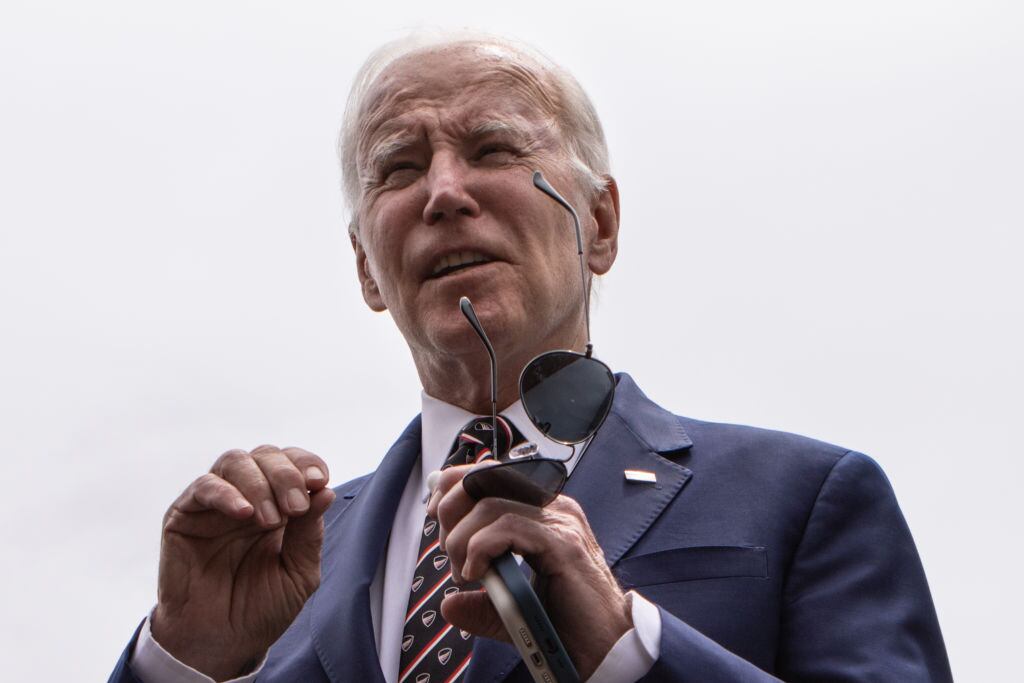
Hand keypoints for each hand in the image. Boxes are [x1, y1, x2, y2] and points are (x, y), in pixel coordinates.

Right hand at [151, 445, 334, 680]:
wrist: (222, 643)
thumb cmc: (261, 607)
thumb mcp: (299, 573)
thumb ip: (309, 533)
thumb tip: (324, 491)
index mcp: (279, 504)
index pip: (293, 463)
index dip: (307, 464)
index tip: (318, 481)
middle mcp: (248, 496)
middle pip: (266, 455)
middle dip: (286, 475)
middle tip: (295, 507)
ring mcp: (216, 503)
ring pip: (235, 461)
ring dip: (259, 483)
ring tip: (270, 519)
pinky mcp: (184, 516)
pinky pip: (203, 487)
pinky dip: (226, 493)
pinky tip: (244, 514)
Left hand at [426, 464, 631, 679]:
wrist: (607, 647)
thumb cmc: (568, 623)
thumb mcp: (513, 610)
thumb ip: (482, 602)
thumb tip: (448, 603)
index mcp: (543, 513)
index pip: (491, 474)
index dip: (454, 485)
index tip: (435, 513)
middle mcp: (553, 509)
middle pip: (487, 478)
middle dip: (452, 508)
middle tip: (449, 548)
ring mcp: (560, 523)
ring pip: (491, 504)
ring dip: (462, 538)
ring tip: (464, 571)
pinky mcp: (562, 543)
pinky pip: (508, 527)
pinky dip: (480, 548)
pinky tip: (476, 573)